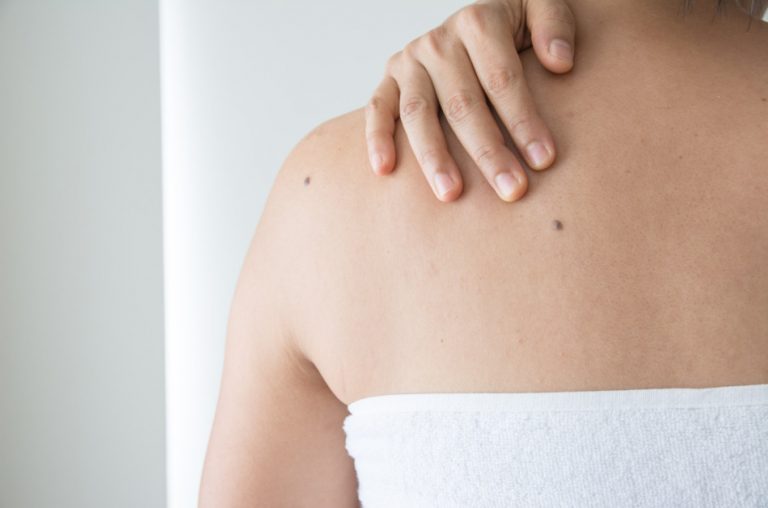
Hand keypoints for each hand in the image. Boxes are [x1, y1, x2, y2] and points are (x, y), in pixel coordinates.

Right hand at [365, 0, 575, 201]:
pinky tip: (384, 171)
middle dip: (488, 151)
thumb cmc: (516, 29)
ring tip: (451, 194)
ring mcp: (409, 62)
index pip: (502, 79)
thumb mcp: (541, 8)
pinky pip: (377, 109)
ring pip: (418, 113)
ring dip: (434, 156)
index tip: (544, 160)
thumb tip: (560, 62)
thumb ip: (555, 24)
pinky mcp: (388, 80)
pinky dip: (377, 138)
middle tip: (512, 190)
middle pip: (463, 104)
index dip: (524, 121)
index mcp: (477, 23)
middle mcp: (438, 42)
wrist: (477, 25)